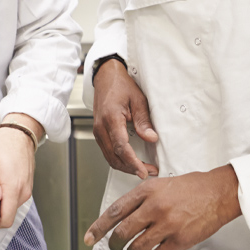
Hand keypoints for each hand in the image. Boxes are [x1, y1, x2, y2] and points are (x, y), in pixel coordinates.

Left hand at [0, 113, 40, 227]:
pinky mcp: (26, 187)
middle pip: (5, 214)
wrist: (18, 136)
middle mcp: (22, 192)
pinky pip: (13, 198)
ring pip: (8, 206)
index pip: (5, 220)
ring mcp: (26, 190)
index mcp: (12, 188)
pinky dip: (3, 193)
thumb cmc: (1, 147)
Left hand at [83, 165, 241, 249]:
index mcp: (147, 191)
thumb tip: (123, 218)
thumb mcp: (162, 184)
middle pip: (122, 232)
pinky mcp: (180, 240)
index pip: (115, 211)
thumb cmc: (192, 187)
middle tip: (114, 248)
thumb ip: (142, 199)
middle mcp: (155, 207)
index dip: (99, 227)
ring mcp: (168, 224)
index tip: (89, 237)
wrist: (219, 192)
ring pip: (137, 248)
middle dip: (114, 244)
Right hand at [92, 59, 158, 178]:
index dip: (133, 162)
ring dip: (126, 166)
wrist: (106, 77)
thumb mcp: (138, 99)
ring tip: (143, 169)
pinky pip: (108, 152)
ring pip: (110, 157)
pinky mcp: (99, 133)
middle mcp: (101, 128)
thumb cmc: (121, 85)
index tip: (144, 171)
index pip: (122, 147)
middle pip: (115, 157)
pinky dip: (119, 160)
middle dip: (132, 168)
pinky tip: (131, 161)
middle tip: (149, 171)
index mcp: (111, 118)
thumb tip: (151, 138)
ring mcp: (98, 132)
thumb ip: (144, 120)